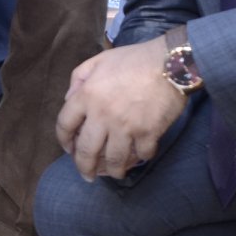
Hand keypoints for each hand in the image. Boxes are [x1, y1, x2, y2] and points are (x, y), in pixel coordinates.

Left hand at [54, 42, 186, 180]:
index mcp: (87, 96)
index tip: (69, 148)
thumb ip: (78, 78)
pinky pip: (141, 155)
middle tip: (87, 175)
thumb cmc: (134, 59)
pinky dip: (139, 159)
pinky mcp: (147, 134)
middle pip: (86, 151)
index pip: (64, 124)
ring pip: (113, 160)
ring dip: (112, 171)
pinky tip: (138, 158)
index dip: (64, 140)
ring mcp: (125, 127)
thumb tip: (69, 100)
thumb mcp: (99, 60)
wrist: (171, 63)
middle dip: (84, 167)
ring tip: (114, 173)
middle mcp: (102, 115)